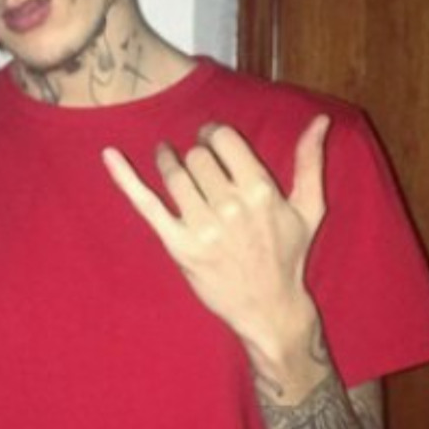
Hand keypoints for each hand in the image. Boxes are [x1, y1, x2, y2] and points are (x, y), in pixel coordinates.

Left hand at [102, 117, 329, 355]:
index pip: (225, 140)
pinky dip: (125, 178)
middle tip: (197, 161)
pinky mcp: (178, 246)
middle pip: (198, 156)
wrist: (268, 307)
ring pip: (174, 175)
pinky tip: (108, 155)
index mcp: (262, 191)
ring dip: (168, 161)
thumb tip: (320, 120)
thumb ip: (310, 162)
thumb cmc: (288, 256)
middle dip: (196, 153)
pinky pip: (146, 204)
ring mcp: (202, 228)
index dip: (214, 133)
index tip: (211, 137)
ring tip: (169, 159)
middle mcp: (231, 207)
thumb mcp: (309, 209)